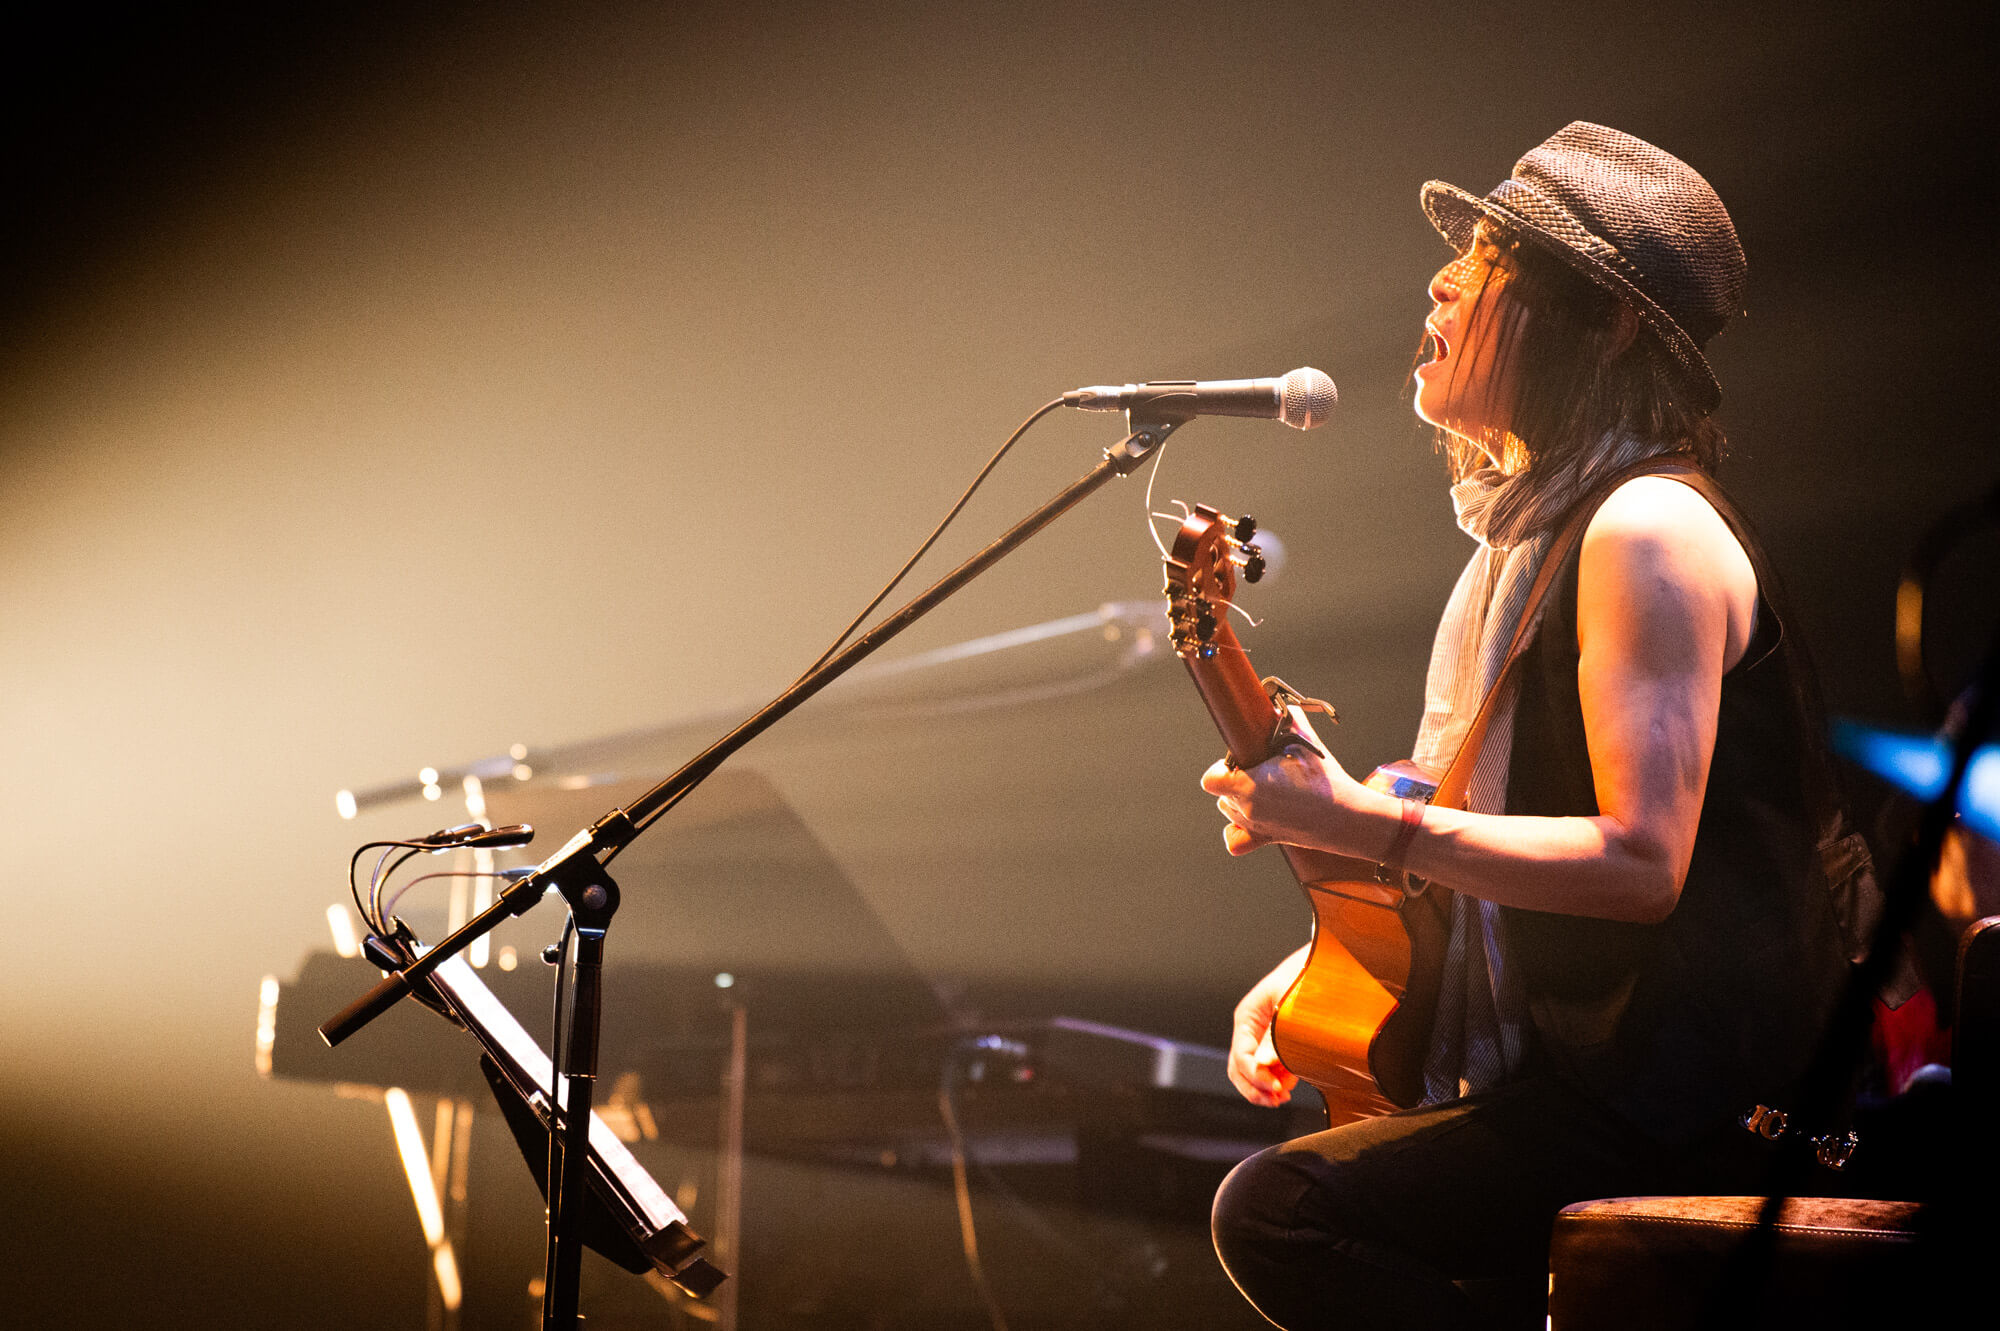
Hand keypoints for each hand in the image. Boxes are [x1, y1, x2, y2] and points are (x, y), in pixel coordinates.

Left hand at [1201, 710, 1360, 856]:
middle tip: (1260, 771)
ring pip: (1229, 811)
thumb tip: (1282, 706)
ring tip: (1265, 790)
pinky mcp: (1265, 839)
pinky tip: (1252, 818)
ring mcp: (1254, 827)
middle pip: (1221, 793)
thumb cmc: (1325, 781)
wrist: (1346, 816)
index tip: (1241, 760)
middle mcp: (1246, 809)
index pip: (1212, 779)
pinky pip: (1236, 841)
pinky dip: (1238, 831)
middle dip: (1236, 779)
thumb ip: (1289, 719)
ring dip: (1239, 799)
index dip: (1221, 767)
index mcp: (1249, 785)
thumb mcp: (1306, 742)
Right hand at [1229, 947, 1306, 1106]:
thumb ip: (1275, 1037)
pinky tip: (1290, 1084)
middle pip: (1239, 1067)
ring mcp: (1265, 1036)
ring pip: (1252, 1072)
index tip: (1275, 1087)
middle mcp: (1253, 1028)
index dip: (1255, 1075)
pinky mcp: (1279, 1043)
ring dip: (1264, 1088)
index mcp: (1248, 1015)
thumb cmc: (1307, 975)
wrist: (1328, 964)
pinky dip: (1276, 1081)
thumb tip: (1262, 1064)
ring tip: (1283, 1096)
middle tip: (1275, 1099)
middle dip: (1254, 1087)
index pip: (1241, 1054)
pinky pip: (1269, 1069)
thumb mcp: (1290, 1005)